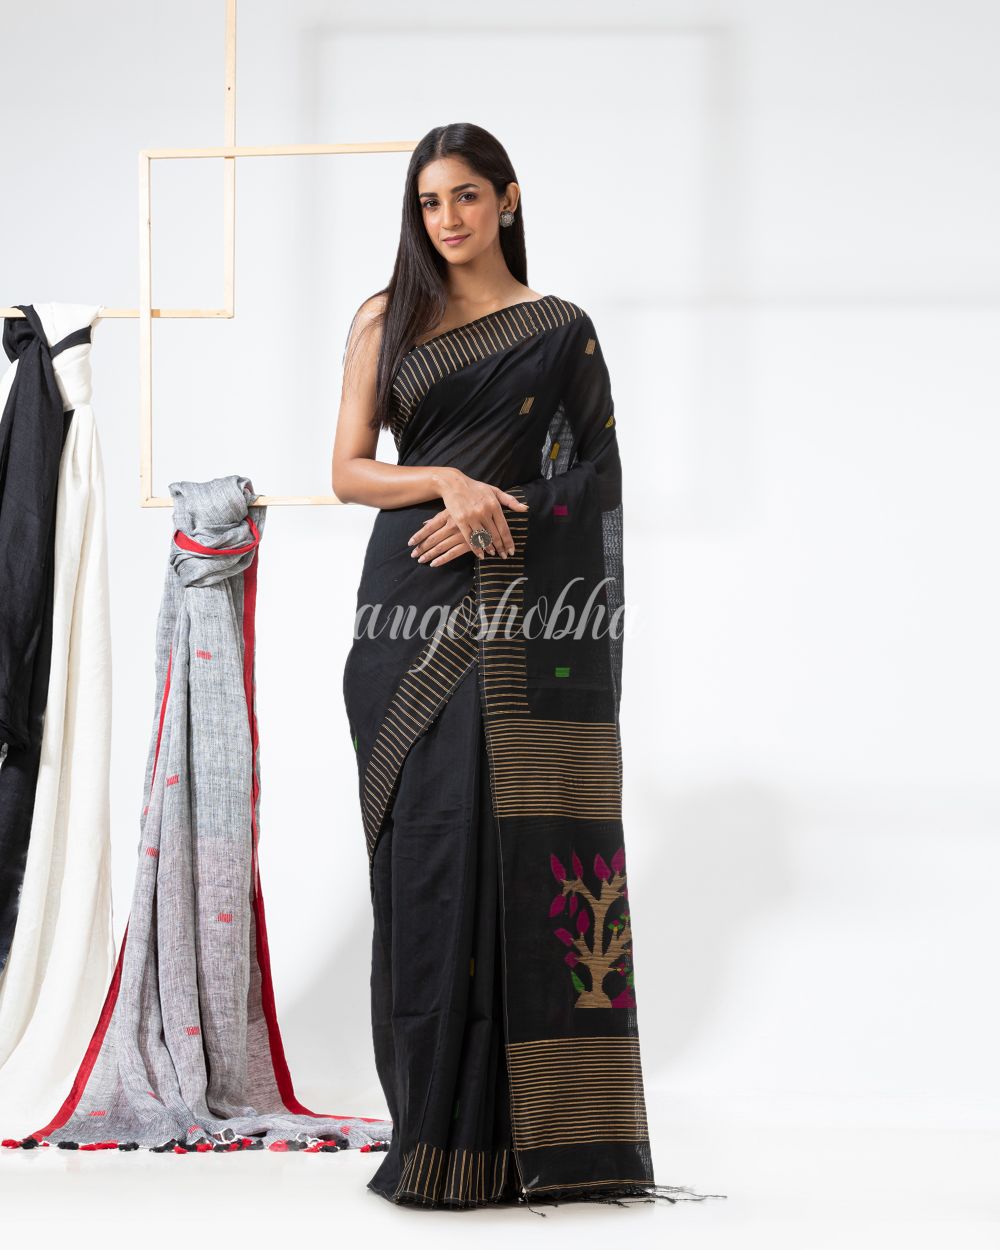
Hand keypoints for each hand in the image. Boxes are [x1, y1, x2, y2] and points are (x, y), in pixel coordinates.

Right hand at [407, 470, 528, 566]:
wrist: (454, 484)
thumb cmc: (476, 488)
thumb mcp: (494, 491)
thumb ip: (510, 500)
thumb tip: (525, 508)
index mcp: (494, 505)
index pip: (504, 528)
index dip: (508, 542)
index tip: (512, 551)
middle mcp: (484, 511)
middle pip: (495, 535)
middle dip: (500, 547)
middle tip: (504, 556)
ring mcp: (472, 516)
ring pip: (483, 538)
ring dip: (489, 548)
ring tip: (493, 553)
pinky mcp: (460, 520)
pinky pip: (470, 538)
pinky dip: (476, 548)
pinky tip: (480, 554)